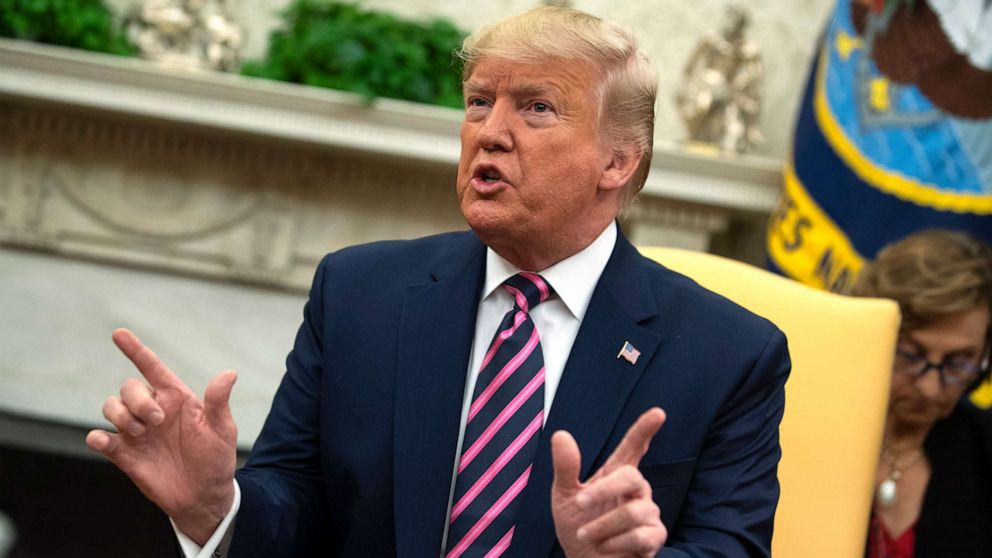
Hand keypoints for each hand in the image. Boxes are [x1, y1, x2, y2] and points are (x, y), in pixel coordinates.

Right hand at [85, 328, 237, 544]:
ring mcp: (136, 432)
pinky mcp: (124, 454)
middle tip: (157, 421)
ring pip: (110, 407)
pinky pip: (100, 439)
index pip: (151, 368)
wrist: (204, 496)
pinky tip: (104, 441)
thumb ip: (218, 402)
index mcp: (176, 398)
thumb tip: (229, 374)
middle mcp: (153, 410)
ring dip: (121, 416)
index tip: (118, 333)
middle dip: (137, 399)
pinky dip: (97, 437)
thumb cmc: (216, 458)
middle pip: (128, 387)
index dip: (135, 349)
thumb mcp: (222, 429)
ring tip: (143, 433)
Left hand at [551, 408, 666, 557]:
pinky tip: (605, 548)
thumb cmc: (578, 529)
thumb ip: (566, 468)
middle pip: (631, 476)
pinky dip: (614, 543)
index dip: (644, 430)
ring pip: (632, 511)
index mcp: (616, 476)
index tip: (658, 413)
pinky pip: (640, 536)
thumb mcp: (563, 497)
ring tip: (586, 536)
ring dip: (601, 526)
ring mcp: (648, 514)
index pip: (633, 448)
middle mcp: (636, 491)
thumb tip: (561, 435)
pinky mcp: (654, 538)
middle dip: (603, 490)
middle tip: (579, 503)